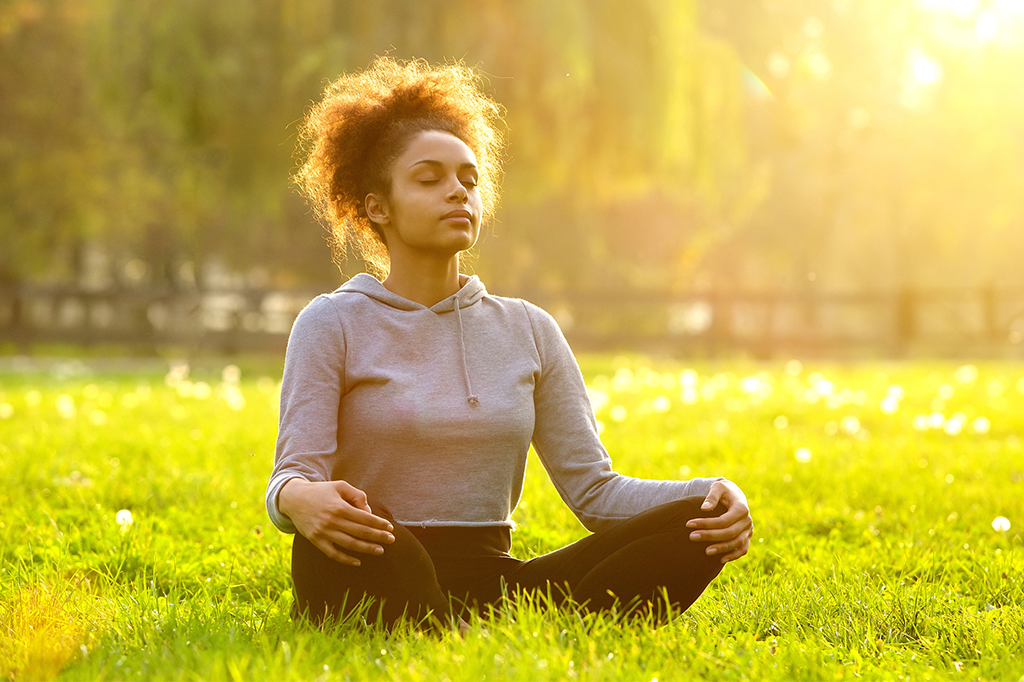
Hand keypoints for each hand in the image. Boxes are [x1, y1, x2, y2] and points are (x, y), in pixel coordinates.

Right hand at [278, 478, 394, 565]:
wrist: (294, 499)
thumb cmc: (321, 491)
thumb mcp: (340, 486)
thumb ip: (357, 496)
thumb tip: (369, 513)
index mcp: (339, 507)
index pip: (365, 518)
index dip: (379, 524)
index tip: (390, 527)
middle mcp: (332, 521)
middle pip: (360, 532)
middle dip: (378, 537)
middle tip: (392, 540)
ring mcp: (323, 532)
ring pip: (349, 544)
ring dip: (366, 548)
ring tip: (380, 550)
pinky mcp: (316, 541)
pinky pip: (333, 554)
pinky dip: (346, 560)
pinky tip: (358, 561)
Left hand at [686, 479, 752, 563]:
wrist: (734, 495)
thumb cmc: (723, 491)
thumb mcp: (718, 488)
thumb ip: (712, 496)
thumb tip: (704, 508)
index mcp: (741, 508)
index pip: (723, 520)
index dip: (706, 523)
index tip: (689, 524)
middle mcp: (747, 520)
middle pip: (729, 533)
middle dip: (709, 536)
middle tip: (692, 537)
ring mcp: (748, 530)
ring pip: (736, 543)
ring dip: (721, 548)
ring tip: (706, 551)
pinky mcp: (747, 537)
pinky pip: (743, 549)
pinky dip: (733, 555)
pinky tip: (720, 560)